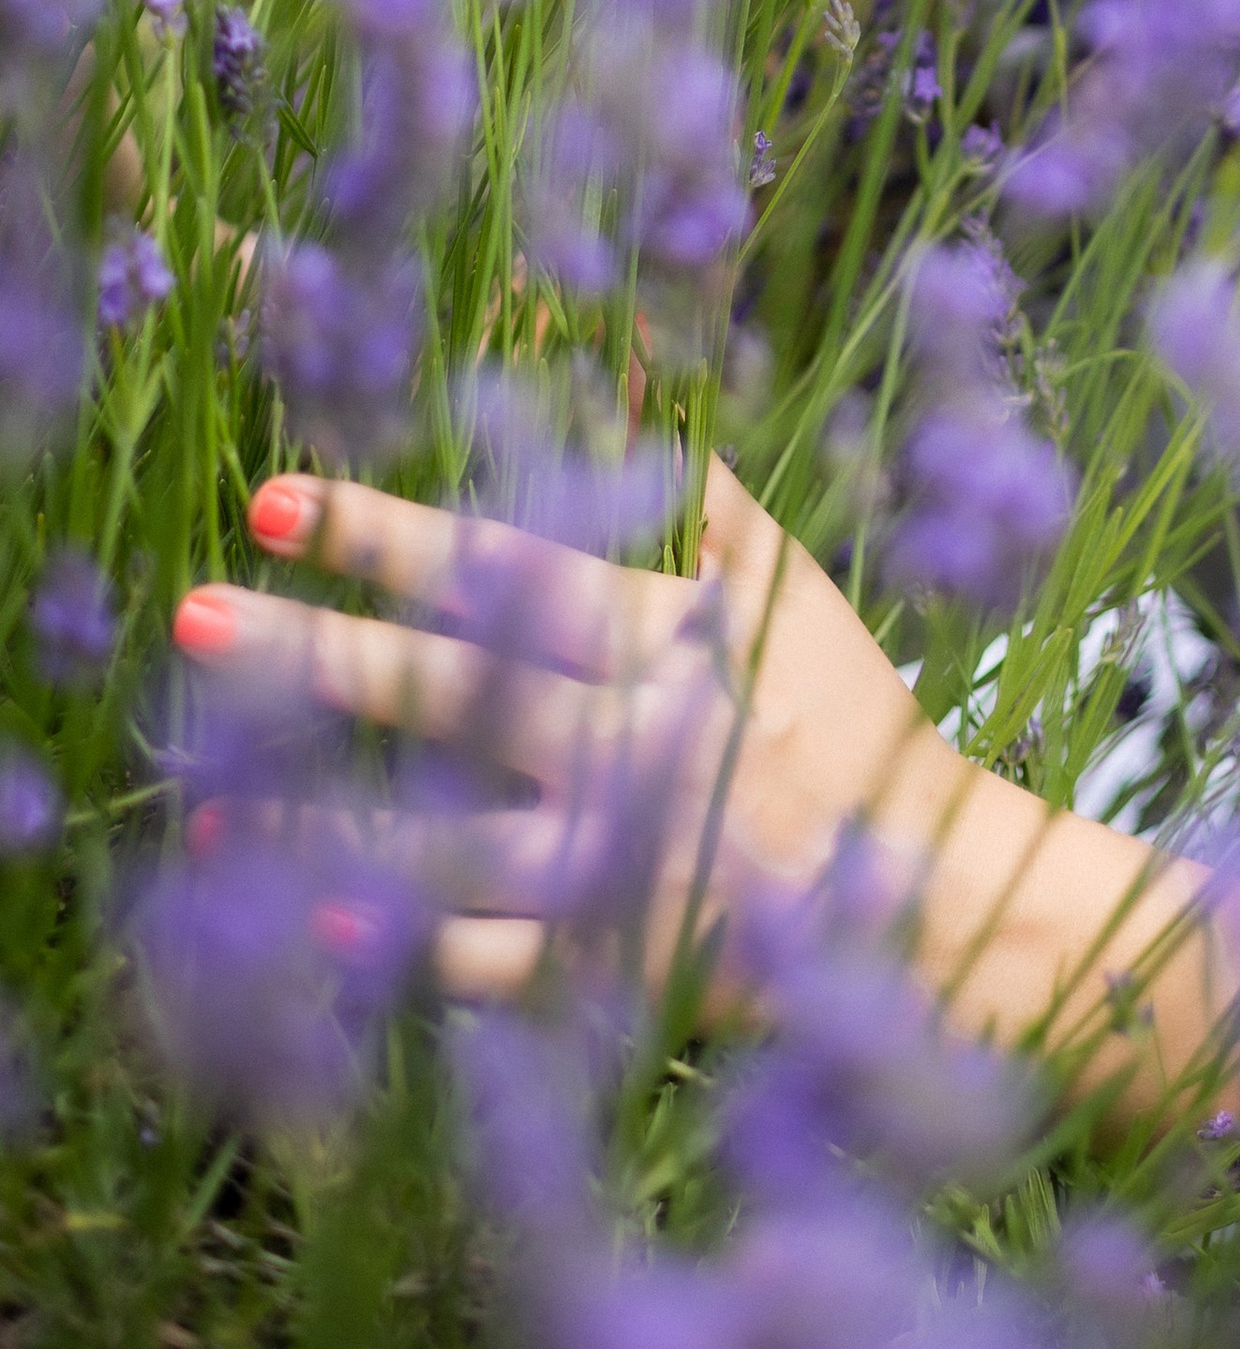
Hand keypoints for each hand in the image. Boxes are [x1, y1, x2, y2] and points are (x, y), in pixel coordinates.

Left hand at [174, 461, 1239, 1110]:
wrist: (933, 896)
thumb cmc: (859, 725)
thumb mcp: (794, 595)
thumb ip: (712, 501)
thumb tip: (647, 384)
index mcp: (665, 640)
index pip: (500, 566)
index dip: (383, 530)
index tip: (278, 496)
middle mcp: (625, 743)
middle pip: (444, 687)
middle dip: (313, 650)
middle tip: (198, 615)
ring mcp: (613, 864)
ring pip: (438, 833)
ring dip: (320, 811)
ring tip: (211, 796)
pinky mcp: (612, 963)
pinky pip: (488, 960)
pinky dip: (404, 943)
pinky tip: (317, 922)